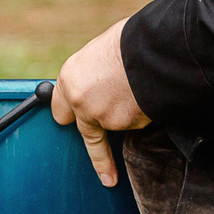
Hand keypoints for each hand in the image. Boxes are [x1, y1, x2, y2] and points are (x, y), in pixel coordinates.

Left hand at [52, 18, 150, 186]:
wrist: (153, 49)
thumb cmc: (129, 42)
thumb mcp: (100, 53)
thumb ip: (93, 75)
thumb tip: (100, 82)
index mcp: (70, 79)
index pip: (60, 109)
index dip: (72, 112)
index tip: (70, 124)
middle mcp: (80, 102)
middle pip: (83, 133)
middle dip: (95, 145)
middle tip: (106, 171)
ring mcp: (102, 117)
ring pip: (115, 126)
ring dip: (127, 116)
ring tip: (142, 89)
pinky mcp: (125, 125)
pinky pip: (136, 123)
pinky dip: (143, 114)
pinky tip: (149, 94)